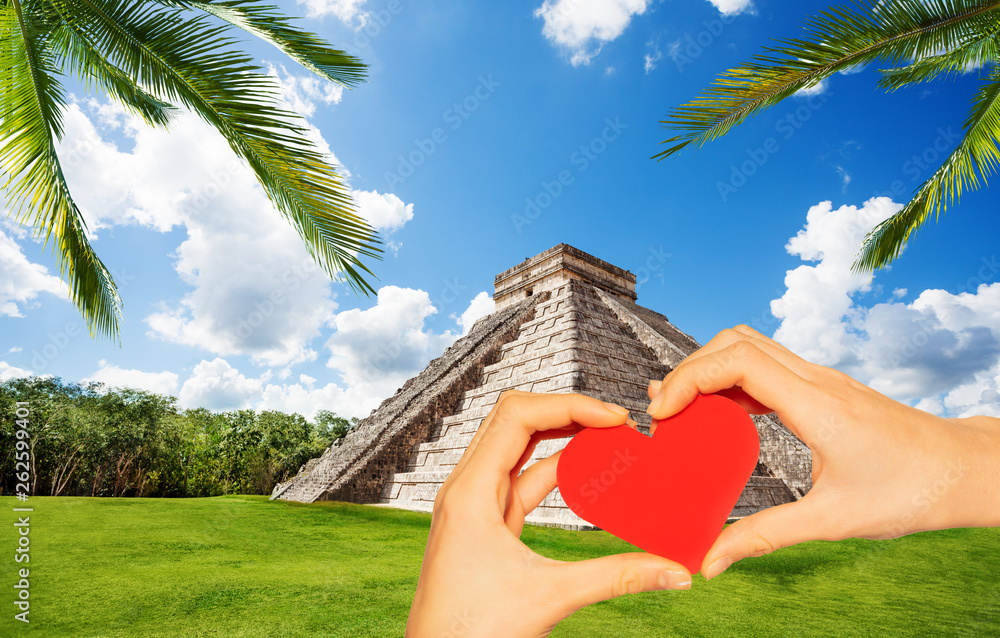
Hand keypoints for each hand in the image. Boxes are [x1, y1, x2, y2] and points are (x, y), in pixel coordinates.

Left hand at [406, 391, 691, 637]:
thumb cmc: (472, 634)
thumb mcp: (551, 597)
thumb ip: (617, 578)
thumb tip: (676, 572)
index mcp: (469, 491)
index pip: (518, 415)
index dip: (570, 405)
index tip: (617, 418)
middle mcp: (466, 489)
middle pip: (516, 421)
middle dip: (568, 412)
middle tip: (618, 422)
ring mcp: (474, 507)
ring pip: (520, 451)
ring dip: (564, 439)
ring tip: (611, 441)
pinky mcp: (486, 527)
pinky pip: (523, 483)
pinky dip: (557, 473)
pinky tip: (589, 475)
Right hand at [646, 325, 999, 579]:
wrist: (966, 470)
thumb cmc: (911, 491)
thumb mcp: (831, 520)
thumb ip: (764, 537)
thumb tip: (711, 561)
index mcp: (814, 404)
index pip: (736, 361)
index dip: (688, 378)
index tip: (663, 414)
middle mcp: (815, 379)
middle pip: (733, 341)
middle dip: (689, 370)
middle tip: (666, 414)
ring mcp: (820, 378)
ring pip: (749, 345)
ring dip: (709, 369)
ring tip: (684, 411)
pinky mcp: (823, 388)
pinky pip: (766, 366)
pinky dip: (732, 380)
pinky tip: (721, 415)